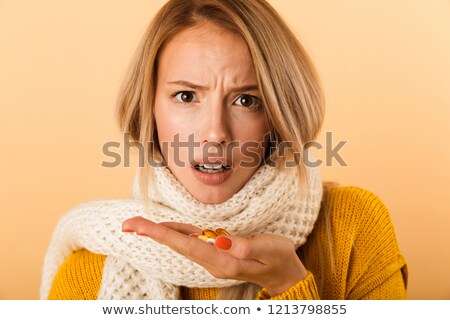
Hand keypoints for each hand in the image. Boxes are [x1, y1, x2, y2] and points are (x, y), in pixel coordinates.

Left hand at [122, 216, 307, 295]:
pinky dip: (176, 234)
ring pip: (182, 243)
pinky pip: (192, 242)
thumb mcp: (269, 249)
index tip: (139, 228)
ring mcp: (214, 259)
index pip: (186, 245)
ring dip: (160, 233)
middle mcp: (214, 262)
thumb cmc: (279, 259)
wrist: (284, 274)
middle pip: (178, 245)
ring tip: (138, 225)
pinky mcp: (218, 253)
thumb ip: (245, 245)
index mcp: (223, 261)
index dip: (162, 235)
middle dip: (152, 233)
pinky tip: (167, 229)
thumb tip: (220, 238)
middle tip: (127, 223)